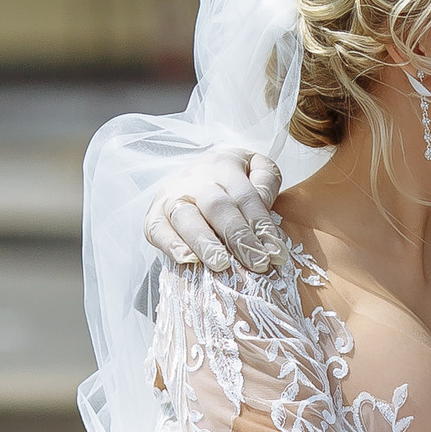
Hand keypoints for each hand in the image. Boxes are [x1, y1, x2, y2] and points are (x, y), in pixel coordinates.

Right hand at [142, 149, 283, 273]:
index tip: (277, 254)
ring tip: (222, 265)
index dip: (262, 226)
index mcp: (224, 165)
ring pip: (187, 218)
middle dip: (239, 237)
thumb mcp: (253, 168)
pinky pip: (159, 231)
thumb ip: (266, 180)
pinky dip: (172, 246)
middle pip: (218, 207)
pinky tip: (188, 260)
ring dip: (205, 243)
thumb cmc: (229, 181)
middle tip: (257, 263)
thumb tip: (264, 202)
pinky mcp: (153, 217)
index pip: (247, 197)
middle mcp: (195, 180)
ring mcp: (171, 198)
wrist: (190, 179)